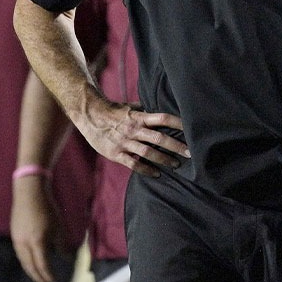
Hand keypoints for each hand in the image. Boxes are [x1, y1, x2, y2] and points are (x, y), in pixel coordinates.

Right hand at [11, 175, 62, 281]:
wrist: (29, 191)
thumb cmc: (46, 207)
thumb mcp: (58, 227)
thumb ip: (61, 245)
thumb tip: (66, 259)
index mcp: (36, 242)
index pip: (42, 266)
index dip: (49, 277)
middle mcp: (24, 244)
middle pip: (30, 267)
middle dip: (38, 278)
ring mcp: (16, 240)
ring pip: (23, 261)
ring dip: (31, 271)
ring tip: (39, 276)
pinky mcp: (14, 234)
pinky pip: (19, 254)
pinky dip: (26, 262)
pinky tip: (31, 262)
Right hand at [74, 98, 188, 176]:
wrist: (90, 116)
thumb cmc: (113, 111)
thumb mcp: (130, 107)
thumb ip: (146, 111)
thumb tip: (163, 110)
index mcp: (139, 116)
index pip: (162, 118)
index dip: (178, 123)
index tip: (192, 128)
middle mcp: (134, 129)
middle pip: (159, 138)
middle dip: (176, 146)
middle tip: (191, 153)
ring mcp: (125, 142)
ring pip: (148, 152)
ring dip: (164, 159)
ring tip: (176, 165)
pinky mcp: (116, 153)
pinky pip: (133, 164)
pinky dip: (146, 170)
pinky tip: (156, 173)